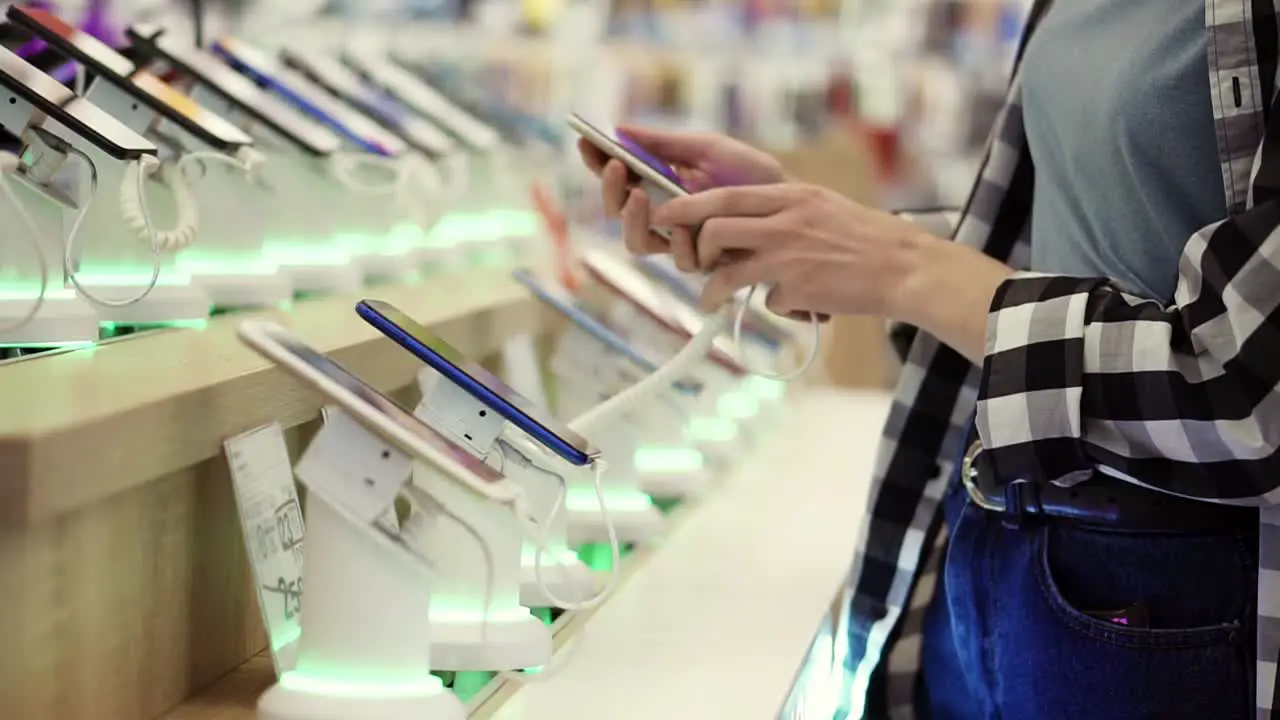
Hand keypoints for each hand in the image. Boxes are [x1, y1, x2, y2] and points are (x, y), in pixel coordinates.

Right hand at [576, 125, 785, 270]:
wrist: (790, 200)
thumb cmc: (752, 174)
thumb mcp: (708, 148)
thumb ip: (664, 143)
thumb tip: (619, 128)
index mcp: (659, 184)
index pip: (618, 178)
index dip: (598, 163)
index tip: (586, 144)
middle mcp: (663, 215)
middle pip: (617, 212)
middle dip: (609, 190)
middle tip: (615, 166)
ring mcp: (680, 241)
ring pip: (637, 242)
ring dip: (633, 219)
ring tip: (641, 196)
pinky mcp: (703, 261)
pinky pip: (677, 258)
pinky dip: (675, 240)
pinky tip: (682, 225)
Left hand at [650, 182, 934, 317]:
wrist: (904, 266)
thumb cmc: (864, 238)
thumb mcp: (820, 206)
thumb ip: (782, 209)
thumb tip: (740, 219)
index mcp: (790, 196)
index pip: (724, 196)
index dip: (687, 206)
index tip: (664, 214)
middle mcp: (785, 222)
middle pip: (715, 230)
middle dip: (691, 248)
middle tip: (688, 262)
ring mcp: (789, 257)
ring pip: (727, 273)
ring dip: (712, 290)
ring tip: (712, 298)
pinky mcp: (797, 289)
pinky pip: (766, 301)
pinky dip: (774, 306)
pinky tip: (796, 303)